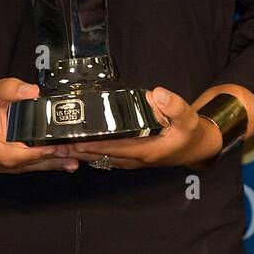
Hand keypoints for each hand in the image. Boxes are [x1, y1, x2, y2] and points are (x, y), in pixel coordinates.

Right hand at [0, 66, 78, 174]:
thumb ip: (9, 89)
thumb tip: (32, 91)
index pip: (9, 156)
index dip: (33, 155)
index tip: (55, 148)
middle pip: (18, 165)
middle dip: (47, 162)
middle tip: (73, 160)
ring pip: (21, 165)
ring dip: (46, 163)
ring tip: (73, 162)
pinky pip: (19, 159)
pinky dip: (38, 158)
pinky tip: (58, 158)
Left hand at [66, 87, 222, 170]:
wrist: (196, 147)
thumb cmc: (190, 132)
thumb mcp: (188, 118)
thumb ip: (174, 106)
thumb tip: (156, 94)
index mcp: (147, 150)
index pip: (114, 148)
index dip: (94, 145)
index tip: (74, 141)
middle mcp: (136, 158)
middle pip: (103, 156)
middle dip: (81, 151)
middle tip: (57, 145)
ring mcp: (133, 159)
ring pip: (103, 158)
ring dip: (84, 153)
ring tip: (62, 145)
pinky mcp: (133, 157)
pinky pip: (109, 157)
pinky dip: (95, 152)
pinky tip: (82, 146)